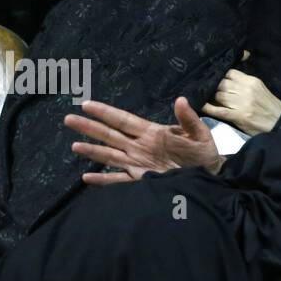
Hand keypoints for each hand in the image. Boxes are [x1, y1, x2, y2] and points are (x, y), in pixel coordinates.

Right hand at [66, 96, 223, 184]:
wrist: (211, 178)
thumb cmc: (204, 154)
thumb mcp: (199, 135)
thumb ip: (188, 119)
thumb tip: (181, 99)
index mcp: (151, 133)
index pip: (123, 120)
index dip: (105, 113)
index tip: (87, 104)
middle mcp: (140, 147)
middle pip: (110, 135)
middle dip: (90, 127)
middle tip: (69, 119)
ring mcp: (139, 163)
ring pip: (110, 155)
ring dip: (93, 150)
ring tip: (74, 145)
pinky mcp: (142, 180)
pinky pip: (119, 180)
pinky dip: (104, 180)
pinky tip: (87, 177)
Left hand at [203, 54, 280, 135]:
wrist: (280, 123)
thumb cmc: (269, 106)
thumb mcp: (260, 88)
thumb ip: (245, 81)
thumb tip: (228, 77)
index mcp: (252, 81)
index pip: (230, 73)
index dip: (221, 76)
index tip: (216, 80)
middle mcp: (246, 90)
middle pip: (222, 83)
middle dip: (215, 87)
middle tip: (210, 90)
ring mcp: (242, 103)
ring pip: (219, 95)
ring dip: (212, 97)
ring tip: (209, 99)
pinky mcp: (239, 116)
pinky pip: (219, 110)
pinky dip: (209, 108)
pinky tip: (202, 106)